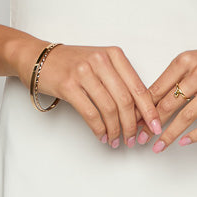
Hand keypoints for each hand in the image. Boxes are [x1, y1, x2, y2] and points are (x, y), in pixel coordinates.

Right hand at [33, 45, 161, 146]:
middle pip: (125, 100)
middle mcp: (101, 61)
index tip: (156, 126)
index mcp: (114, 55)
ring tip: (117, 140)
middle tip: (134, 139)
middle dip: (132, 125)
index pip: (138, 87)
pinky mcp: (68, 85)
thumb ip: (120, 82)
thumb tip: (140, 112)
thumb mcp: (101, 64)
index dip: (149, 110)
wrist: (39, 58)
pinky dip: (99, 129)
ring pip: (109, 109)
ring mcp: (84, 72)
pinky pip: (90, 113)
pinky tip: (102, 135)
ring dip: (116, 130)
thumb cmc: (73, 63)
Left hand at [146, 31, 196, 151]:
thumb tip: (150, 101)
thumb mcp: (195, 60)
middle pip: (168, 104)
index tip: (132, 122)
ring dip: (170, 134)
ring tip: (159, 146)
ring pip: (187, 115)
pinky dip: (196, 134)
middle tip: (141, 139)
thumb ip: (175, 77)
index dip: (142, 108)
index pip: (157, 88)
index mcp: (185, 61)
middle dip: (152, 125)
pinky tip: (185, 142)